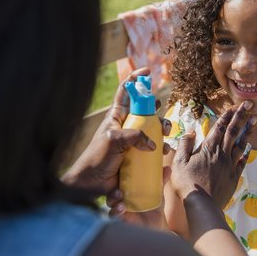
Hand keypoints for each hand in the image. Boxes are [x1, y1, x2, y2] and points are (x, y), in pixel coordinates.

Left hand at [62, 68, 170, 192]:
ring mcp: (133, 141)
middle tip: (161, 115)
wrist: (92, 183)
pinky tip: (164, 156)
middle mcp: (126, 126)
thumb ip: (133, 136)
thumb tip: (152, 144)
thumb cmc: (97, 158)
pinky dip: (161, 151)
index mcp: (117, 116)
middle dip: (157, 110)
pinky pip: (153, 150)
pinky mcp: (138, 156)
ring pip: (153, 130)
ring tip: (165, 139)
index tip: (147, 72)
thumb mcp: (113, 140)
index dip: (136, 79)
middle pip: (146, 110)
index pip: (126, 92)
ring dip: (162, 132)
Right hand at [106, 166, 169, 229]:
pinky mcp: (120, 218)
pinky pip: (114, 215)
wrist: (157, 224)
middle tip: (119, 191)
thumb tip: (168, 168)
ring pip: (111, 202)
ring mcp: (119, 207)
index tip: (120, 171)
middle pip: (111, 190)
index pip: (118, 179)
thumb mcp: (157, 192)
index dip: (116, 175)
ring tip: (121, 204)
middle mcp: (120, 197)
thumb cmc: (153, 206)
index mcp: (126, 188)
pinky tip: (121, 210)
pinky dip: (116, 212)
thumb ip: (160, 181)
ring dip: (113, 200)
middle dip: (113, 190)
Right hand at [170, 101, 256, 207]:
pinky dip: (246, 153)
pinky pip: (242, 161)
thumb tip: (191, 132)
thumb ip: (185, 145)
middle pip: (233, 131)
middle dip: (241, 116)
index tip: (235, 105)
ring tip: (255, 120)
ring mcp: (230, 165)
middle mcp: (222, 153)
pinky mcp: (234, 176)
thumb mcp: (179, 162)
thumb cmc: (187, 183)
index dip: (227, 115)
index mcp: (208, 148)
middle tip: (249, 104)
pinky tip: (250, 147)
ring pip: (241, 144)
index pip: (220, 127)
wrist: (202, 204)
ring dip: (248, 131)